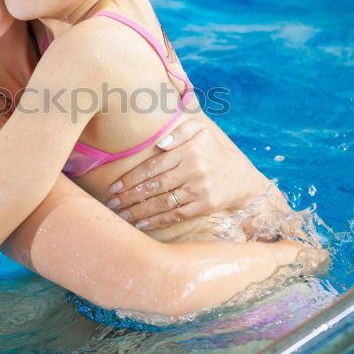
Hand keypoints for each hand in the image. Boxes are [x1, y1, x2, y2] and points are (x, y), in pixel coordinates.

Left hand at [106, 113, 269, 229]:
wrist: (240, 178)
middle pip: (155, 186)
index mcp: (188, 152)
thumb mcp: (201, 131)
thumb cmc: (213, 152)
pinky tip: (141, 223)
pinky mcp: (204, 206)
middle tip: (112, 203)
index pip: (153, 166)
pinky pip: (176, 215)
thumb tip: (161, 142)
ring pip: (162, 203)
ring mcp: (199, 190)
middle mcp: (193, 170)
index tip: (115, 186)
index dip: (132, 177)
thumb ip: (181, 130)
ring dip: (139, 211)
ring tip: (122, 215)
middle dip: (130, 196)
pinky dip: (157, 221)